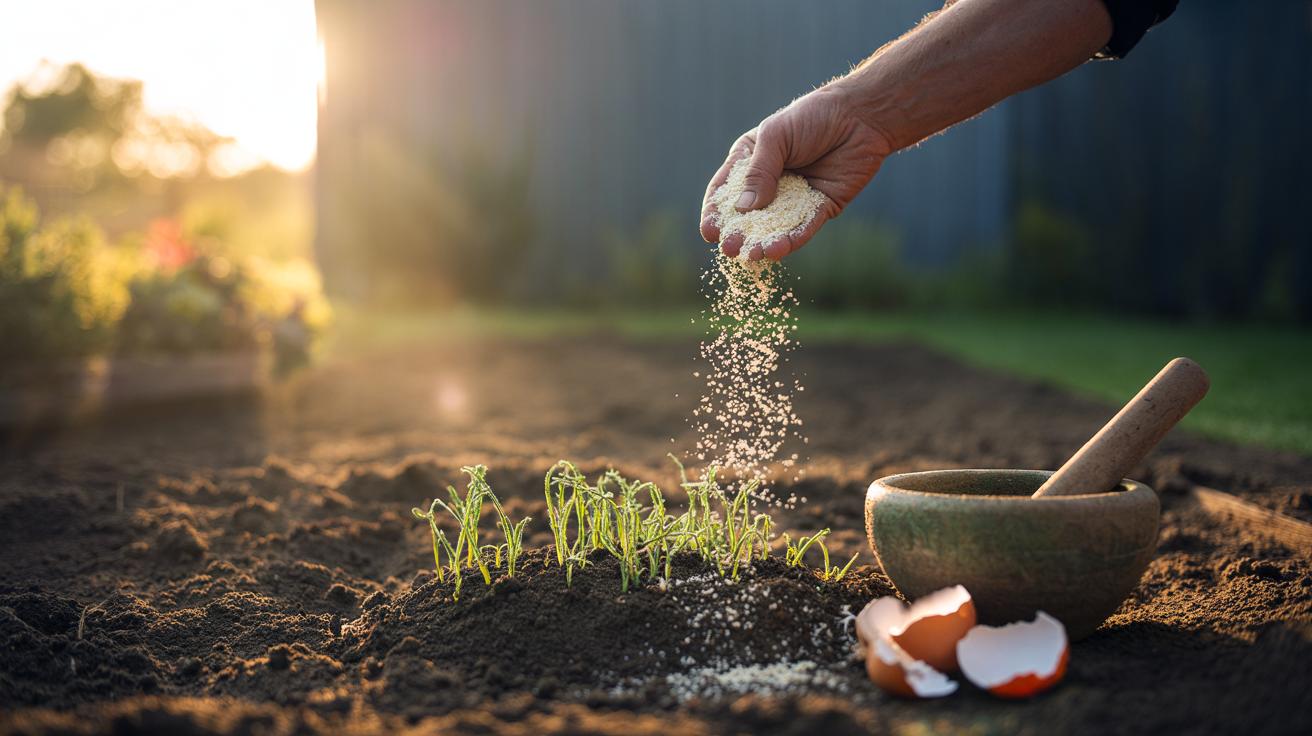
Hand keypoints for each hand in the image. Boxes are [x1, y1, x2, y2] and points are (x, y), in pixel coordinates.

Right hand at [699, 86, 893, 259]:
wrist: (860, 116)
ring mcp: (795, 198)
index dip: (716, 211)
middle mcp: (770, 182)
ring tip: (752, 255)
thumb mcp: (776, 137)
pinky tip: (777, 250)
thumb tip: (743, 209)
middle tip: (729, 249)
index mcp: (751, 161)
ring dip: (762, 242)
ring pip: (774, 226)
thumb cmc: (812, 117)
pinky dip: (790, 240)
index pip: (726, 190)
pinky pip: (803, 228)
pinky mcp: (820, 208)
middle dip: (737, 233)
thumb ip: (760, 171)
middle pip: (748, 215)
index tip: (710, 231)